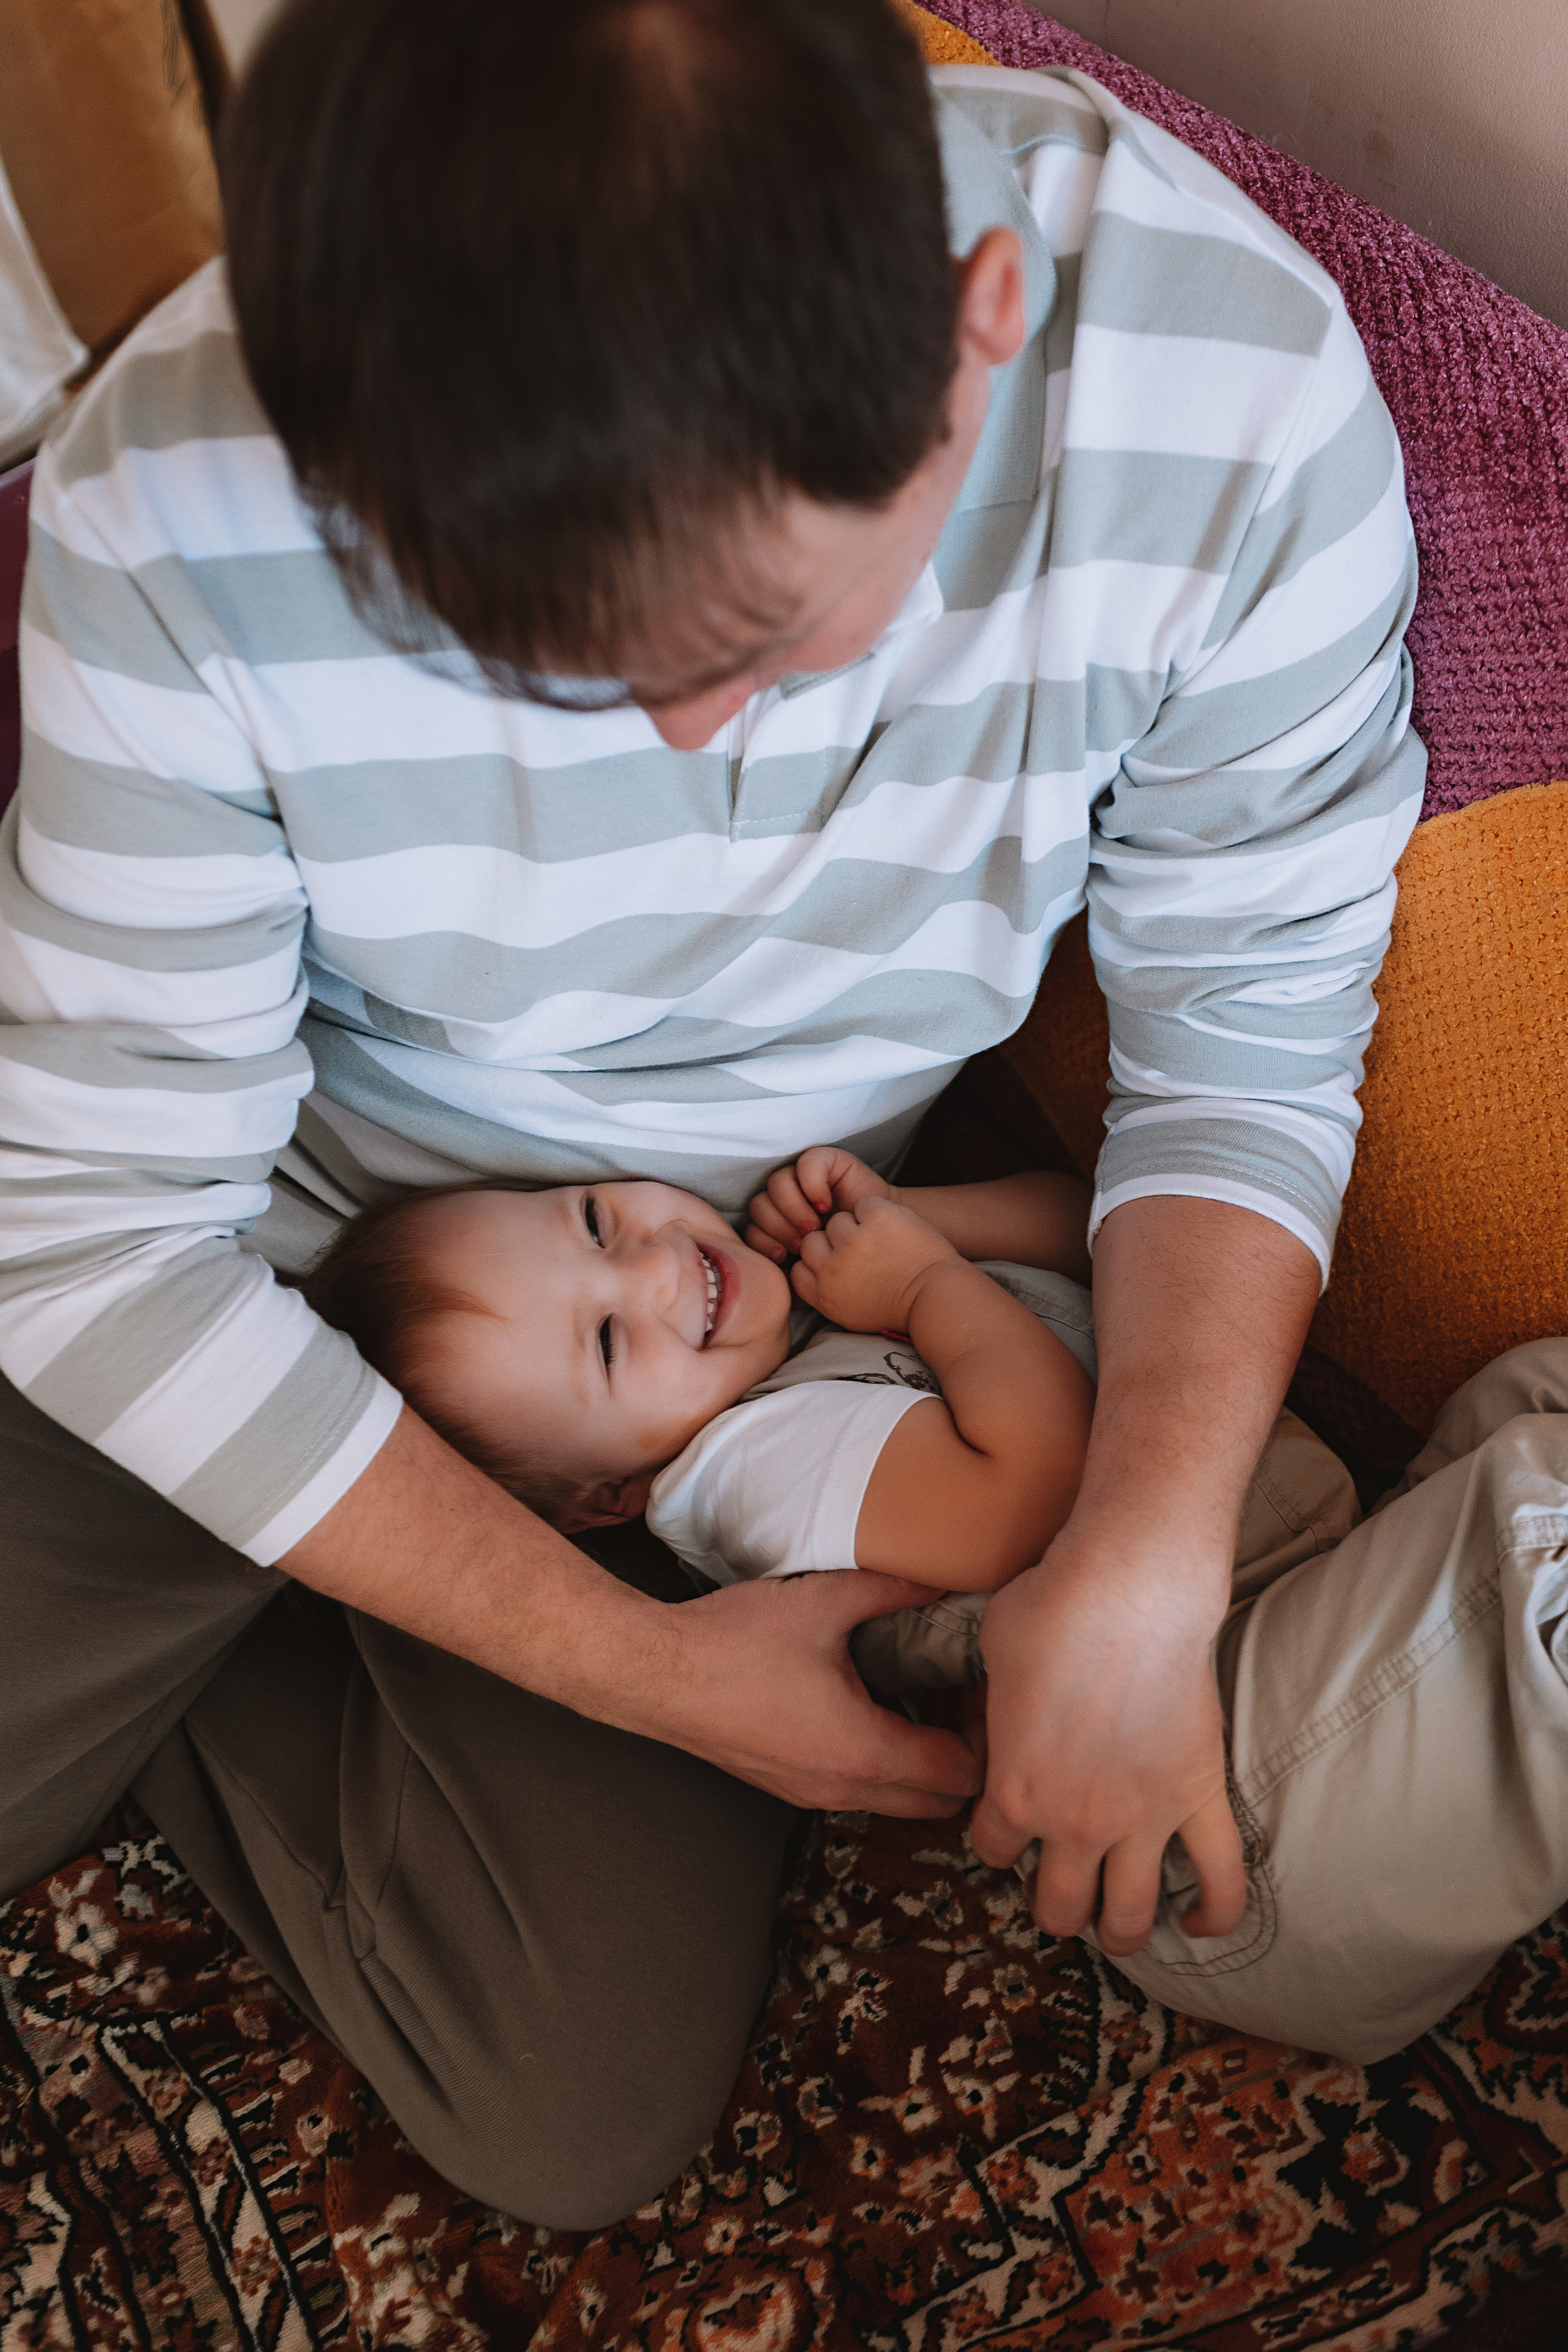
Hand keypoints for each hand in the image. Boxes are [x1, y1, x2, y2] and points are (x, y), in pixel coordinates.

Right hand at [663, 1570, 984, 1814]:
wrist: (655, 1675)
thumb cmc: (734, 1642)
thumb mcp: (825, 1601)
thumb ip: (894, 1589)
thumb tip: (942, 1577)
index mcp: (867, 1754)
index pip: (964, 1776)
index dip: (986, 1734)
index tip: (978, 1688)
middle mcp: (845, 1790)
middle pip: (939, 1803)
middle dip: (963, 1757)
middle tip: (958, 1697)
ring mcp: (812, 1795)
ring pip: (897, 1800)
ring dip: (921, 1762)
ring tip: (918, 1697)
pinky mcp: (787, 1787)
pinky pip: (857, 1790)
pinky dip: (881, 1762)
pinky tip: (868, 1703)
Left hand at [746, 1145, 897, 1261]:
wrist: (888, 1242)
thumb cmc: (850, 1259)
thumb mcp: (813, 1269)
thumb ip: (788, 1272)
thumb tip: (764, 1274)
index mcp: (779, 1225)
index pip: (753, 1230)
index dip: (763, 1243)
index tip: (785, 1258)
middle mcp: (787, 1200)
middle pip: (759, 1205)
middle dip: (778, 1227)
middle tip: (803, 1242)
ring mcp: (803, 1178)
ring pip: (776, 1183)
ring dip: (793, 1208)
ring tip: (816, 1226)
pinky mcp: (825, 1161)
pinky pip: (806, 1164)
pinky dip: (812, 1185)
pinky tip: (825, 1205)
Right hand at [791, 1195, 959, 1332]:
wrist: (936, 1296)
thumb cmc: (897, 1306)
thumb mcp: (849, 1316)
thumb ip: (823, 1294)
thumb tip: (806, 1273)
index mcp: (824, 1294)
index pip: (796, 1269)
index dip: (816, 1264)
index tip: (835, 1267)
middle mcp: (833, 1269)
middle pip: (811, 1241)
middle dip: (834, 1244)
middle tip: (863, 1255)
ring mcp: (854, 1241)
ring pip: (837, 1220)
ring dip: (856, 1227)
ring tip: (882, 1244)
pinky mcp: (877, 1218)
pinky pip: (864, 1205)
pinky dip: (879, 1213)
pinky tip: (893, 1231)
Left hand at [969, 1519, 1245, 1952]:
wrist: (1128, 1592)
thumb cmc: (1050, 1611)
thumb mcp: (989, 1659)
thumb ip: (990, 1706)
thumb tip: (994, 1713)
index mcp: (1016, 1792)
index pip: (992, 1850)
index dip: (995, 1839)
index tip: (1006, 1824)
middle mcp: (1075, 1823)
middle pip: (1058, 1907)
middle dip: (1054, 1904)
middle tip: (1060, 1886)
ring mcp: (1142, 1820)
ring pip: (1131, 1916)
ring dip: (1120, 1930)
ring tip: (1119, 1925)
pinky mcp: (1200, 1798)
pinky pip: (1222, 1880)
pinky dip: (1214, 1914)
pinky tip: (1199, 1922)